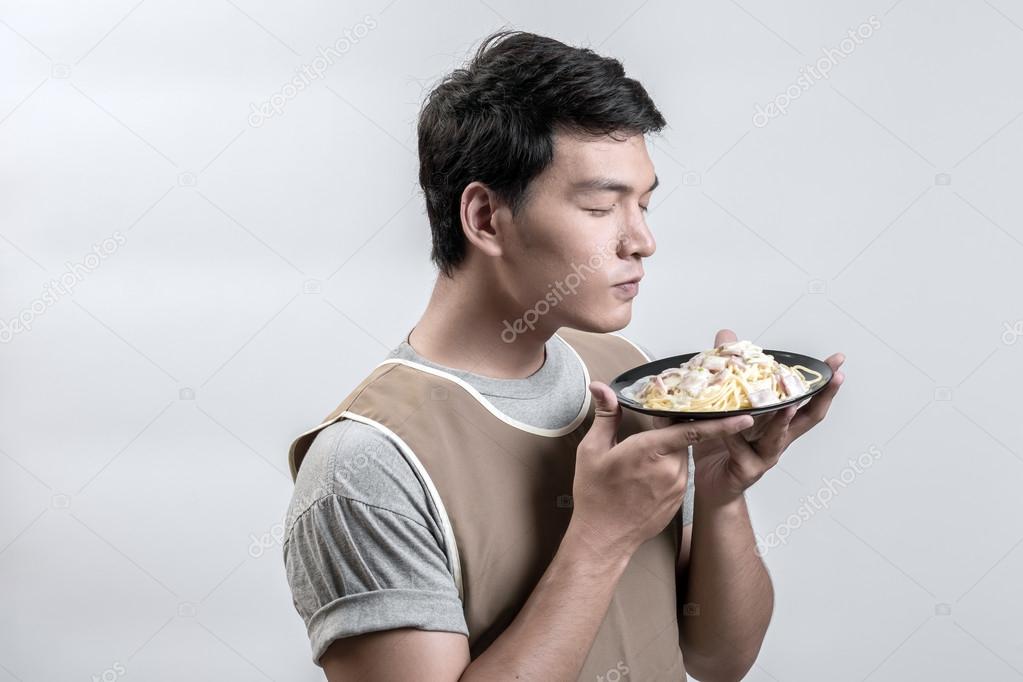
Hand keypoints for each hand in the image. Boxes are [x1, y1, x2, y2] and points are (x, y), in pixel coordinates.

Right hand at [570, 381, 754, 557]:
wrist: (603, 537)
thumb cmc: (595, 494)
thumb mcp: (592, 449)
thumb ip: (606, 414)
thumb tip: (601, 387)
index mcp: (650, 450)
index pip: (693, 430)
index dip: (720, 423)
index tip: (744, 415)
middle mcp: (670, 469)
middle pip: (681, 440)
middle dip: (669, 434)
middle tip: (644, 439)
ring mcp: (677, 487)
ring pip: (680, 458)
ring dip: (667, 454)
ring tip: (639, 465)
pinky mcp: (678, 501)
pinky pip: (678, 477)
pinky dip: (666, 472)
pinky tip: (644, 481)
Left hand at [652, 329, 845, 505]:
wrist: (713, 485)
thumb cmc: (722, 444)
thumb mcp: (724, 404)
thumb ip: (727, 371)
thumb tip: (726, 335)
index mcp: (779, 421)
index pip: (806, 398)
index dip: (823, 382)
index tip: (838, 361)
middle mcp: (779, 438)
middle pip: (808, 417)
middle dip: (823, 396)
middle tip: (834, 377)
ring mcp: (766, 456)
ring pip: (778, 437)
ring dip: (782, 420)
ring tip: (786, 406)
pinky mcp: (747, 471)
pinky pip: (742, 453)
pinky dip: (735, 439)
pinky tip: (729, 431)